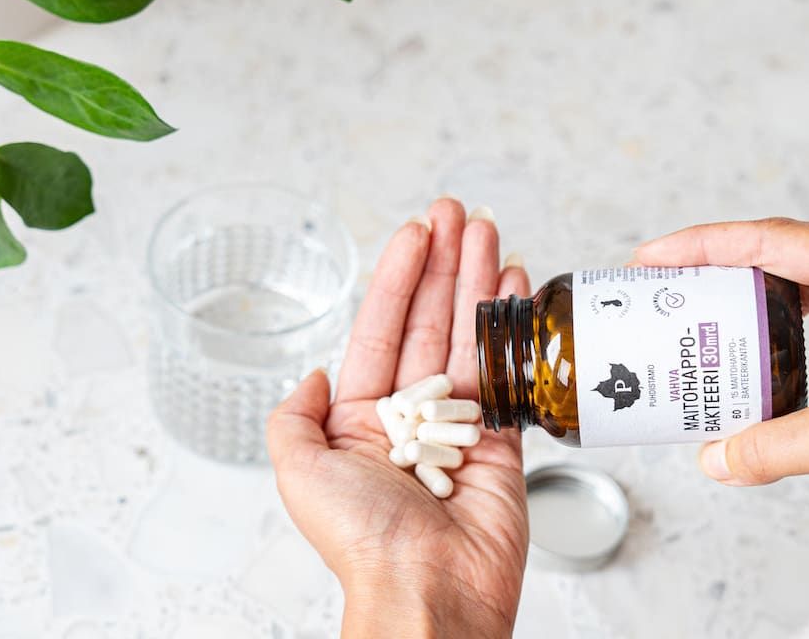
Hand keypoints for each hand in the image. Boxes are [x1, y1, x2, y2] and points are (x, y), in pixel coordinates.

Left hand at [267, 199, 529, 638]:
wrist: (427, 594)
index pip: (382, 325)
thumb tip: (313, 374)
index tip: (416, 231)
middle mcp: (410, 412)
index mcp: (361, 416)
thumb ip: (294, 416)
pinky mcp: (501, 440)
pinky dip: (511, 325)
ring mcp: (458, 422)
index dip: (399, 275)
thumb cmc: (362, 541)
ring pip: (470, 333)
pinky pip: (507, 370)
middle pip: (429, 317)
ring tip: (487, 231)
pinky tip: (514, 285)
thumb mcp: (299, 472)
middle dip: (443, 262)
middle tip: (457, 212)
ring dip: (478, 278)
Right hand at [636, 217, 808, 484]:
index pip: (767, 238)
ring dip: (749, 281)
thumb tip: (720, 460)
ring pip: (804, 268)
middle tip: (665, 281)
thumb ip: (787, 446)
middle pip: (777, 246)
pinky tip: (773, 330)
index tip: (653, 256)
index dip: (701, 243)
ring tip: (703, 304)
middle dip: (713, 259)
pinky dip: (788, 306)